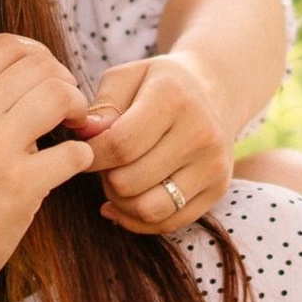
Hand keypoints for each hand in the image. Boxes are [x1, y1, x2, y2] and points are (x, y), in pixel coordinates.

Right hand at [0, 35, 97, 301]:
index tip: (48, 85)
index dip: (41, 59)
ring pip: (60, 95)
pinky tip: (70, 169)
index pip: (8, 46)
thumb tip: (28, 82)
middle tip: (68, 115)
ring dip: (79, 113)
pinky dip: (82, 157)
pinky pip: (74, 151)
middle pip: (41, 66)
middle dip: (66, 85)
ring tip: (72, 135)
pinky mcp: (18, 188)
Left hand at [68, 51, 234, 234]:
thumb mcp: (126, 78)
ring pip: (149, 209)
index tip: (83, 152)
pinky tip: (126, 202)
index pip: (120, 145)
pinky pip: (168, 223)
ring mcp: (213, 165)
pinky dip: (138, 220)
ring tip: (116, 182)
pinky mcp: (217, 189)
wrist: (211, 93)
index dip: (91, 156)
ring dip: (120, 202)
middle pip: (130, 181)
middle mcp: (201, 133)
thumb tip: (86, 134)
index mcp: (174, 98)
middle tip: (104, 165)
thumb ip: (103, 105)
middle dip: (105, 177)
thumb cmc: (157, 86)